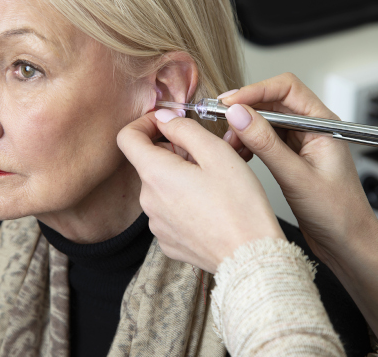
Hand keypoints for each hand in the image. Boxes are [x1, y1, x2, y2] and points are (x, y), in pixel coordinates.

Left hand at [117, 111, 284, 272]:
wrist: (250, 258)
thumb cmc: (240, 207)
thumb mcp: (216, 153)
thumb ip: (184, 129)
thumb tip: (164, 119)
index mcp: (155, 175)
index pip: (127, 138)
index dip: (145, 123)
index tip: (167, 123)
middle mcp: (148, 201)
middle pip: (149, 163)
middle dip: (174, 152)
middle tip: (208, 154)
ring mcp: (156, 225)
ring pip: (162, 187)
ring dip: (181, 177)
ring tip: (214, 182)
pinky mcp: (168, 241)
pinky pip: (169, 212)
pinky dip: (184, 202)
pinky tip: (210, 206)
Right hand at [218, 73, 377, 263]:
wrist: (347, 244)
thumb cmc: (338, 214)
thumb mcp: (296, 177)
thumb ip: (266, 144)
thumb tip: (239, 115)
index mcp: (323, 124)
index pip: (286, 88)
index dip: (255, 90)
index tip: (229, 103)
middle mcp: (312, 128)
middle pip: (272, 102)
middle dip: (244, 110)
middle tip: (221, 123)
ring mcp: (300, 143)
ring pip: (265, 122)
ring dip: (244, 129)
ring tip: (229, 146)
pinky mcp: (291, 158)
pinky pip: (264, 141)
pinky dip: (248, 145)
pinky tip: (238, 156)